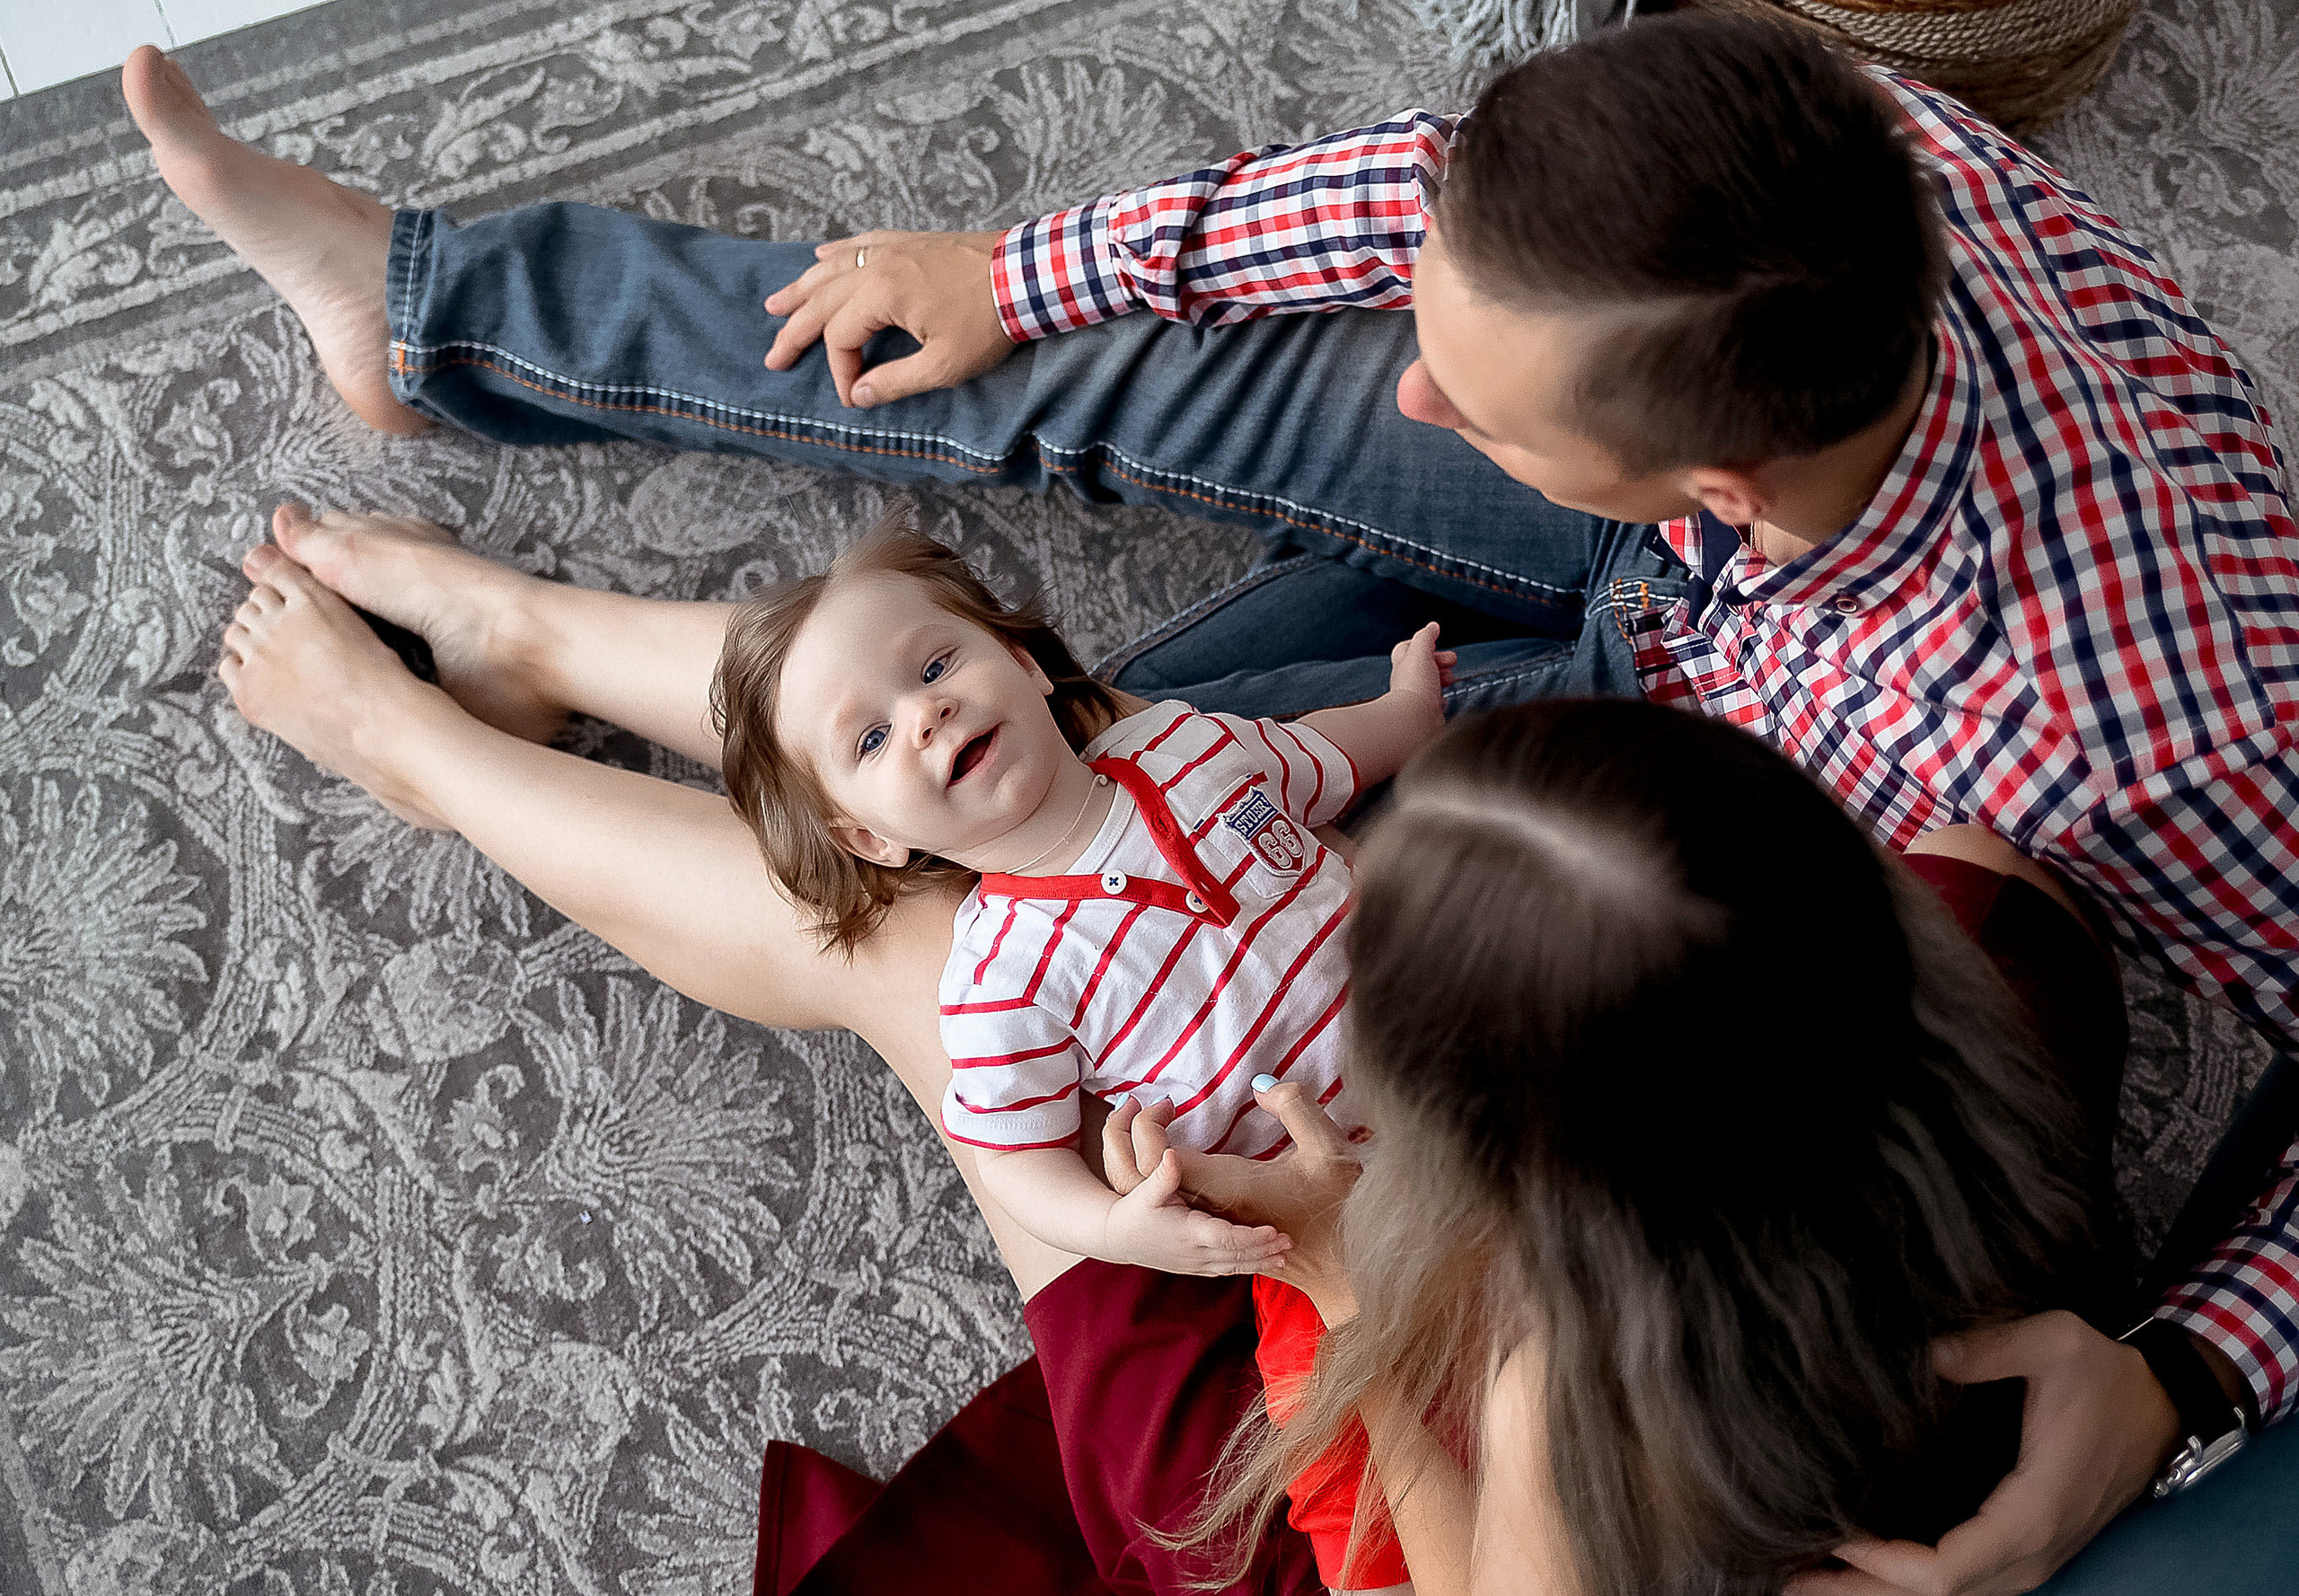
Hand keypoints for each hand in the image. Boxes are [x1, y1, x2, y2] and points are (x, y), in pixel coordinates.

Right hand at [762, 230, 1011, 406]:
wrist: (1024, 274)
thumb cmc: (988, 322)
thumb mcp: (943, 365)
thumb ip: (894, 382)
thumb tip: (857, 396)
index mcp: (880, 294)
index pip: (840, 338)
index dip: (840, 371)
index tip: (851, 395)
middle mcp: (876, 266)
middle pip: (821, 300)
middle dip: (794, 331)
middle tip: (773, 356)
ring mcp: (891, 249)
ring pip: (832, 268)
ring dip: (802, 288)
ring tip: (775, 304)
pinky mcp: (908, 241)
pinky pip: (859, 244)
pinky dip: (836, 253)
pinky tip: (822, 257)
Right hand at [1099, 1102, 1291, 1275]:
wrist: (1116, 1238)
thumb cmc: (1133, 1210)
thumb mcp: (1145, 1190)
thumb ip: (1162, 1175)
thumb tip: (1171, 1155)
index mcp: (1187, 1232)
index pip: (1225, 1238)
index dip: (1250, 1237)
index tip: (1273, 1231)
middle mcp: (1195, 1252)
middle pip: (1236, 1255)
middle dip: (1264, 1250)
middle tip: (1290, 1242)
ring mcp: (1196, 1263)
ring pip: (1234, 1266)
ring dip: (1260, 1262)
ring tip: (1285, 1256)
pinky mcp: (1197, 1266)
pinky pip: (1228, 1269)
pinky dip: (1248, 1267)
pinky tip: (1266, 1263)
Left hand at [1152, 1079, 1364, 1321]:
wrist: (1349, 1267)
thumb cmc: (1341, 1205)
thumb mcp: (1329, 1148)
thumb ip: (1296, 1107)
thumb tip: (1260, 1086)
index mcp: (1229, 1187)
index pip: (1164, 1158)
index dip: (1152, 1127)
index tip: (1167, 1103)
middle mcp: (1211, 1211)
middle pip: (1147, 1180)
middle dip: (1135, 1140)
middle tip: (1152, 1107)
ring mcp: (1213, 1227)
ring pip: (1156, 1197)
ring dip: (1145, 1161)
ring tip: (1154, 1125)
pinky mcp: (1221, 1237)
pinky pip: (1173, 1207)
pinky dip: (1162, 1183)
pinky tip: (1178, 1163)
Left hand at [1387, 620, 1452, 740]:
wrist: (1415, 721)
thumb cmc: (1415, 686)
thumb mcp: (1421, 652)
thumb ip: (1426, 637)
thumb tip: (1432, 626)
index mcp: (1403, 665)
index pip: (1407, 648)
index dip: (1422, 642)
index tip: (1436, 639)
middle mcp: (1407, 682)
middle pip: (1421, 666)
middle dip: (1438, 660)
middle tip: (1452, 660)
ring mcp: (1416, 699)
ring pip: (1429, 684)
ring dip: (1441, 678)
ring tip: (1451, 678)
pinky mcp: (1426, 715)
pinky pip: (1433, 705)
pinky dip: (1440, 699)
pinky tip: (1444, 699)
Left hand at [1786, 1311, 2182, 1595]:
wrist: (2163, 1404)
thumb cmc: (2107, 1375)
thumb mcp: (2054, 1343)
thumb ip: (1985, 1348)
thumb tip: (1921, 1353)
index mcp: (2033, 1513)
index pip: (1948, 1569)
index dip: (1885, 1563)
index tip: (1833, 1534)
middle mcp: (2032, 1550)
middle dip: (1865, 1590)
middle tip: (1791, 1576)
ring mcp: (2033, 1555)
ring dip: (1881, 1591)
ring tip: (1811, 1577)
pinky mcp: (2028, 1546)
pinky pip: (1965, 1579)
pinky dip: (1911, 1581)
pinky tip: (1868, 1567)